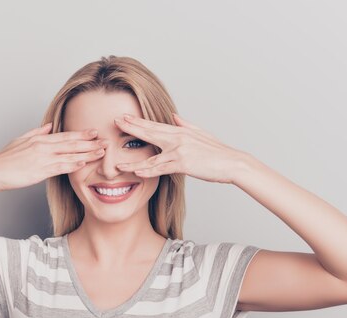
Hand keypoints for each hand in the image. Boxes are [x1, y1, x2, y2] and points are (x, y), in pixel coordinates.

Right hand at [0, 123, 106, 191]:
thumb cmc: (3, 159)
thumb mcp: (20, 141)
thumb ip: (36, 133)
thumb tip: (49, 126)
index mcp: (39, 139)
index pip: (65, 135)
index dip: (82, 134)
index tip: (95, 132)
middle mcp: (43, 146)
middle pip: (71, 143)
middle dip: (90, 142)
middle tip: (106, 140)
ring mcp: (42, 158)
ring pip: (69, 154)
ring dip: (87, 153)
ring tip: (102, 152)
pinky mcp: (39, 171)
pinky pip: (60, 167)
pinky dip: (73, 165)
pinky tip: (83, 164)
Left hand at [113, 113, 247, 183]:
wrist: (232, 162)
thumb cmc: (218, 152)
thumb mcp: (200, 134)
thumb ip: (185, 125)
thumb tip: (174, 116)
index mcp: (180, 131)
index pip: (154, 125)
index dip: (137, 121)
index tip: (124, 117)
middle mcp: (178, 138)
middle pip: (149, 132)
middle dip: (130, 128)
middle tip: (114, 123)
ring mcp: (179, 150)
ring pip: (151, 156)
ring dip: (133, 160)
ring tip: (118, 162)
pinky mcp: (183, 163)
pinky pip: (162, 168)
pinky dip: (149, 171)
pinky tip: (137, 173)